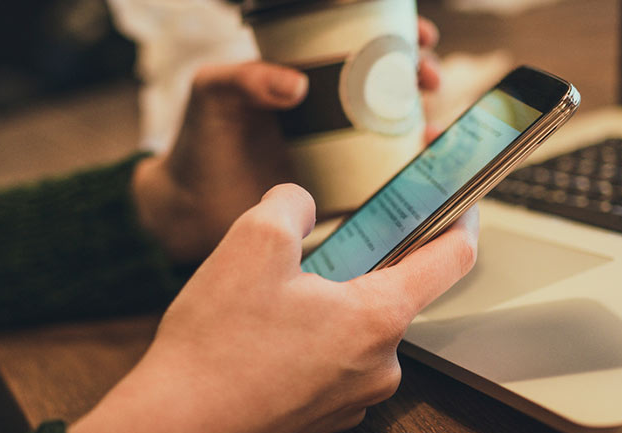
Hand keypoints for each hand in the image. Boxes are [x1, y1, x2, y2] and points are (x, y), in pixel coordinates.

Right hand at [71, 184, 478, 432]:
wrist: (174, 428)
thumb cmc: (216, 347)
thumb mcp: (251, 242)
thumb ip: (290, 204)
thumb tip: (300, 206)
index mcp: (378, 317)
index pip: (450, 260)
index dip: (460, 221)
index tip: (460, 203)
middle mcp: (379, 366)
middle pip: (388, 295)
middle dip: (350, 268)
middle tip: (301, 259)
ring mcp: (353, 399)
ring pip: (352, 332)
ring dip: (321, 310)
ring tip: (264, 308)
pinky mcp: (324, 418)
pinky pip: (328, 365)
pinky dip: (304, 346)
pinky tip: (258, 343)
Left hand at [133, 19, 443, 261]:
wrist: (189, 208)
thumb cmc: (199, 140)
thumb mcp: (213, 93)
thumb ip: (246, 78)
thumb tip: (297, 84)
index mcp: (308, 75)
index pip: (360, 43)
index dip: (397, 34)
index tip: (419, 35)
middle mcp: (331, 110)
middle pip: (392, 83)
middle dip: (421, 73)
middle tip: (428, 78)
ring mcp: (340, 150)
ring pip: (398, 129)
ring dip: (426, 124)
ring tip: (432, 128)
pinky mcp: (342, 190)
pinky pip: (385, 178)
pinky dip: (411, 174)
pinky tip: (421, 170)